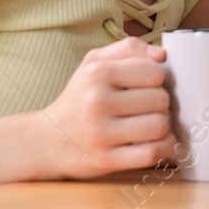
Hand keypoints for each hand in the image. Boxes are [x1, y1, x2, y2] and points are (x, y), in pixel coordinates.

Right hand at [32, 37, 175, 179]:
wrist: (46, 141)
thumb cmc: (78, 99)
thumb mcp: (94, 63)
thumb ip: (129, 49)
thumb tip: (162, 54)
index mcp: (98, 73)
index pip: (155, 72)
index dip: (157, 79)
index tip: (145, 86)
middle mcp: (97, 102)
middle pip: (160, 100)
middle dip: (160, 104)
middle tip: (147, 108)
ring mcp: (101, 133)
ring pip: (159, 126)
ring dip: (162, 127)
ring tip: (150, 124)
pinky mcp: (106, 160)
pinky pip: (151, 154)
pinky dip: (162, 148)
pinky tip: (154, 142)